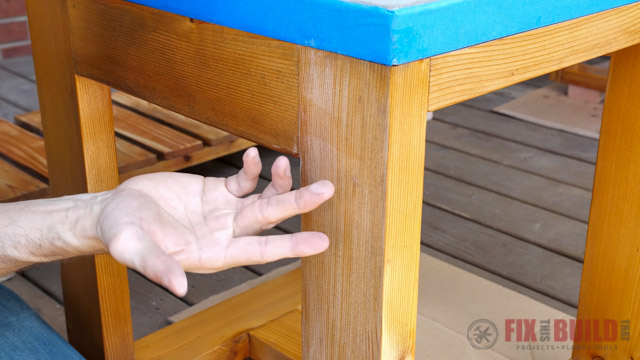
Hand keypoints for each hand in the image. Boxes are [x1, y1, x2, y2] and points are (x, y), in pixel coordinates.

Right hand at [96, 148, 333, 295]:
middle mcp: (226, 234)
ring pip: (262, 198)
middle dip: (298, 204)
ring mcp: (223, 212)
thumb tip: (179, 287)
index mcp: (214, 253)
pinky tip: (254, 155)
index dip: (291, 246)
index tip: (322, 242)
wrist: (113, 213)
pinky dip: (252, 169)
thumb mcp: (133, 250)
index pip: (261, 251)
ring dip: (278, 182)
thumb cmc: (122, 235)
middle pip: (270, 219)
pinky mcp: (215, 193)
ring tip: (286, 163)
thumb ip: (157, 267)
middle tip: (327, 189)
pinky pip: (243, 181)